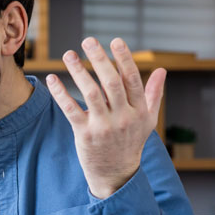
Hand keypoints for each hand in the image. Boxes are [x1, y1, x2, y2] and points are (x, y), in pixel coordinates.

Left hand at [45, 37, 166, 198]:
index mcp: (139, 110)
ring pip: (91, 93)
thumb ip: (154, 94)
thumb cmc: (131, 142)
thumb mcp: (147, 120)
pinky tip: (52, 79)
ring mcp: (104, 126)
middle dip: (100, 59)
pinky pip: (71, 110)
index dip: (124, 59)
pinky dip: (61, 94)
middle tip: (88, 41)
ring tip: (68, 54)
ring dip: (78, 71)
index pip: (132, 79)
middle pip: (112, 82)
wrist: (116, 174)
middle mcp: (123, 117)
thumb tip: (162, 70)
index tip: (115, 41)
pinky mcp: (85, 134)